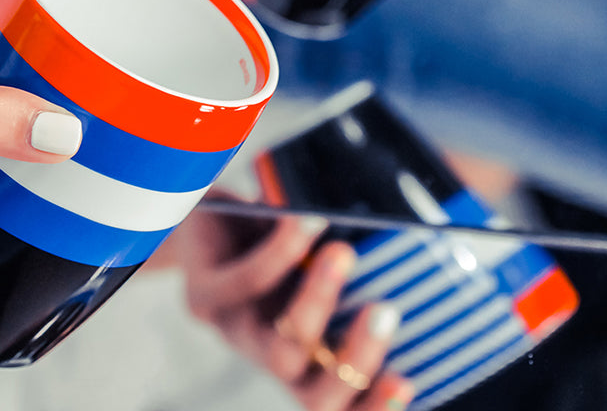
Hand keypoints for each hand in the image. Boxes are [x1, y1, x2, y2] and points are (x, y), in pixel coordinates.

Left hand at [176, 193, 414, 409]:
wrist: (200, 216)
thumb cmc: (269, 236)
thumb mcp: (313, 255)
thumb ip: (351, 261)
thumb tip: (406, 241)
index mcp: (304, 357)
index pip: (337, 403)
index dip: (373, 407)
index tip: (407, 380)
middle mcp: (270, 356)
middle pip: (314, 397)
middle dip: (357, 360)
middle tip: (386, 311)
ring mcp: (234, 332)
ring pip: (280, 348)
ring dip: (317, 300)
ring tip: (343, 253)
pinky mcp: (204, 297)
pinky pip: (247, 282)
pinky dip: (283, 250)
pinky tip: (305, 220)